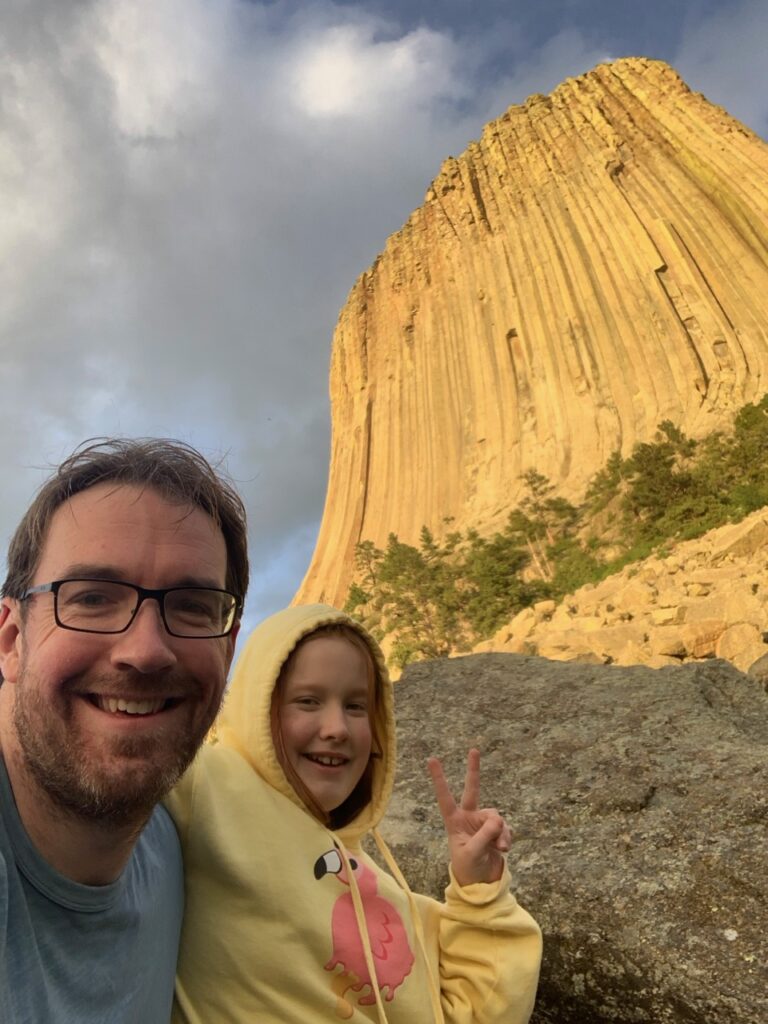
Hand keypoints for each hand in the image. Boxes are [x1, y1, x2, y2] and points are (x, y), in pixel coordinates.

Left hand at [427, 748, 510, 886]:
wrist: (481, 883)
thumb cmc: (468, 868)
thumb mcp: (472, 853)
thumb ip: (483, 836)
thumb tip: (499, 819)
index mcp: (454, 822)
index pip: (445, 798)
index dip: (439, 779)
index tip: (432, 759)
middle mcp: (468, 817)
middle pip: (472, 790)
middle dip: (473, 770)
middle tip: (473, 750)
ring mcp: (484, 822)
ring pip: (496, 817)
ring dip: (500, 832)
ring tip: (500, 847)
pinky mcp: (498, 830)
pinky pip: (506, 827)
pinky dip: (507, 837)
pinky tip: (504, 849)